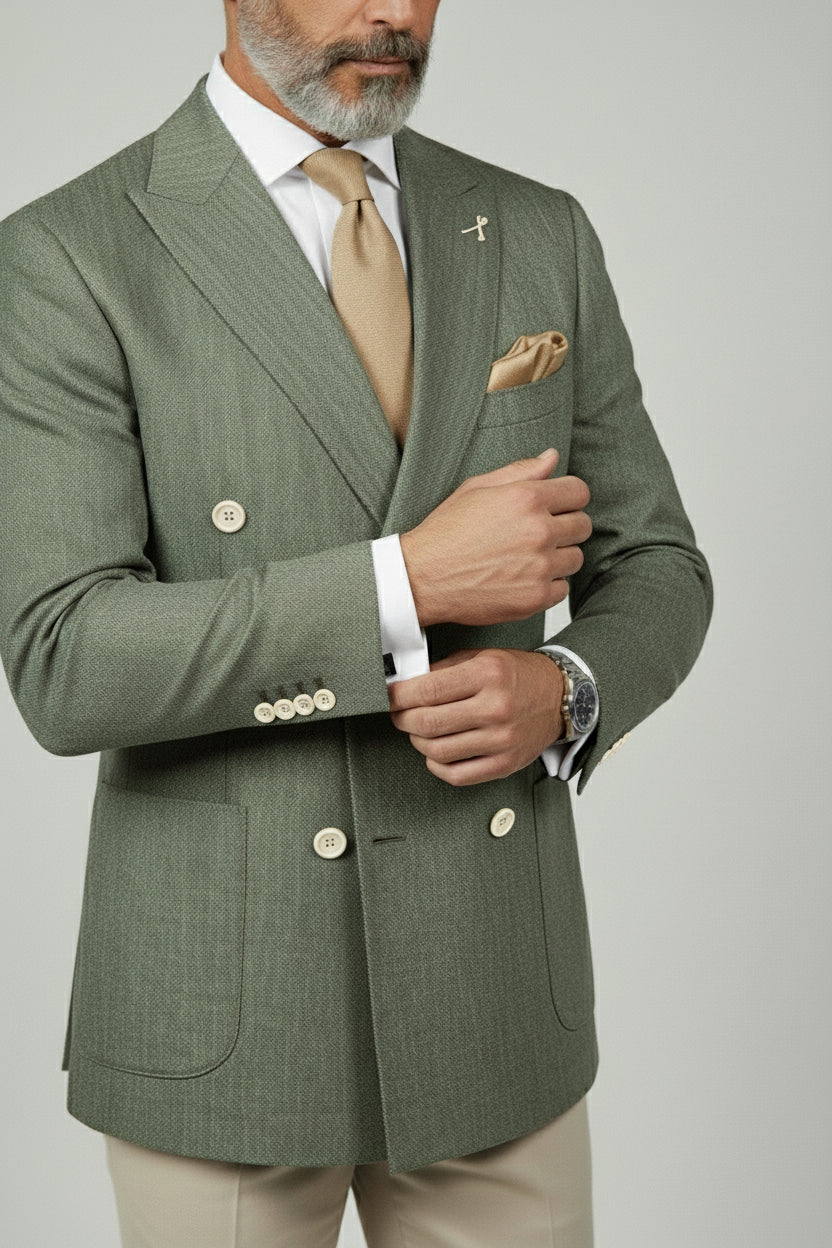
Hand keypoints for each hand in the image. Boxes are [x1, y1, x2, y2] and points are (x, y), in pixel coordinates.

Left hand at [387, 647, 564, 785]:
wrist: (560, 697)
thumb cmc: (519, 676)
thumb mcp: (483, 657)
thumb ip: (445, 669)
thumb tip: (406, 684)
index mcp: (488, 675)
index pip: (427, 690)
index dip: (398, 696)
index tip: (389, 697)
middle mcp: (496, 708)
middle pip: (427, 723)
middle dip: (402, 719)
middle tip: (399, 714)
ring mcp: (501, 740)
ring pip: (437, 751)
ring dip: (418, 742)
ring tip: (419, 731)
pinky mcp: (505, 764)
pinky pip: (457, 775)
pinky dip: (437, 765)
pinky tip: (436, 752)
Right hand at [399, 448, 591, 628]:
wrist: (422, 577)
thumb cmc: (446, 533)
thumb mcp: (477, 488)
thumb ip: (521, 471)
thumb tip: (552, 456)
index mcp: (527, 498)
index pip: (579, 492)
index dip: (569, 498)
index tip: (557, 507)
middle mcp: (538, 530)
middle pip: (582, 525)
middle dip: (566, 527)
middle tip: (539, 534)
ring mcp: (540, 566)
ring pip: (575, 558)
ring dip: (558, 557)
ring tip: (528, 558)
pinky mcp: (536, 596)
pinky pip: (562, 589)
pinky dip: (548, 585)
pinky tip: (523, 578)